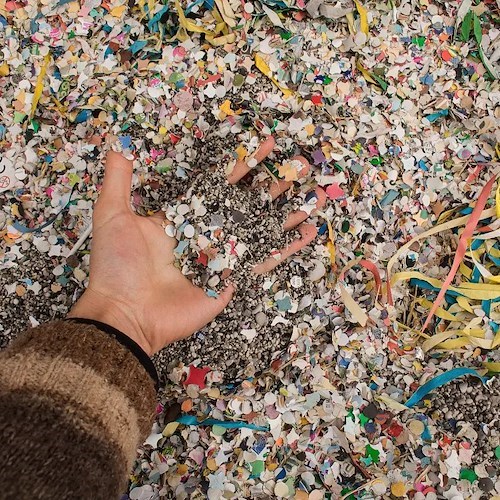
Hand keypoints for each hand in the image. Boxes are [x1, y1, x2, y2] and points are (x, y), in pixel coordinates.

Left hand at [68, 137, 324, 354]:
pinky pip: (264, 259)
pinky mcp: (232, 279)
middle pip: (250, 203)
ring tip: (315, 196)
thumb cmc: (118, 265)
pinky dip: (287, 247)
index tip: (267, 144)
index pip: (222, 182)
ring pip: (263, 228)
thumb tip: (117, 145)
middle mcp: (208, 232)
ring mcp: (223, 256)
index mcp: (186, 215)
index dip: (245, 163)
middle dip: (276, 185)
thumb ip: (119, 179)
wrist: (125, 312)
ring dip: (289, 213)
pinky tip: (309, 232)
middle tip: (301, 165)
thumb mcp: (112, 214)